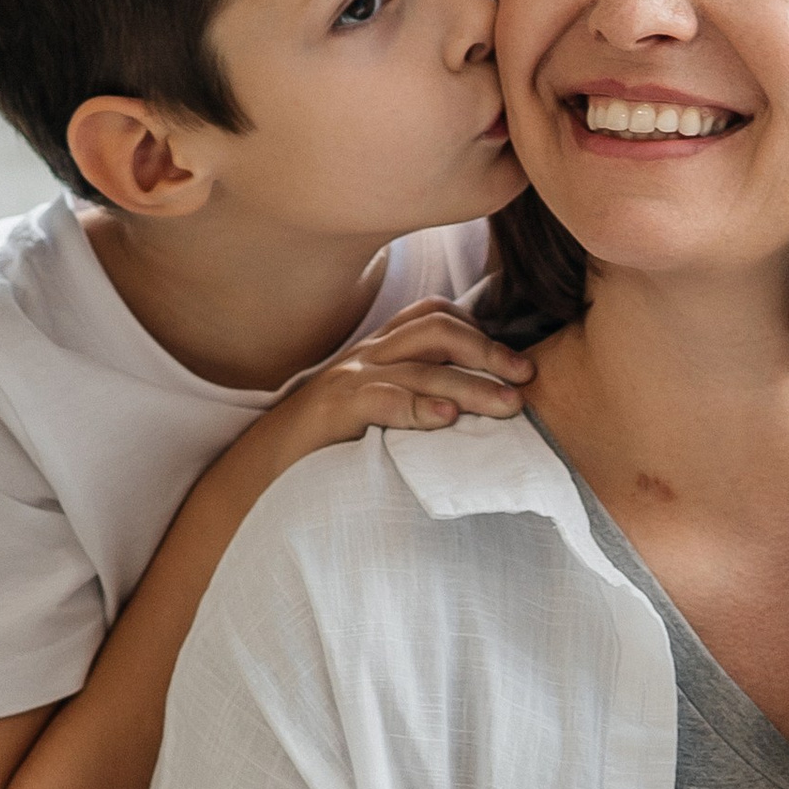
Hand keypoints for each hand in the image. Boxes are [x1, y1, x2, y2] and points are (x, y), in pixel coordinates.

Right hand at [260, 304, 532, 465]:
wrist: (260, 472)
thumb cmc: (326, 450)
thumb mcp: (378, 416)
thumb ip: (415, 402)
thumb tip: (474, 416)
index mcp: (380, 352)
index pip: (434, 316)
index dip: (480, 331)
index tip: (517, 365)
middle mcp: (366, 356)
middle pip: (437, 331)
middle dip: (489, 352)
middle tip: (527, 378)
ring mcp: (348, 379)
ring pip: (421, 366)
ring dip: (472, 384)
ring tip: (509, 405)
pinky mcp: (333, 410)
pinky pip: (382, 399)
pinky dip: (418, 407)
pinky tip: (447, 419)